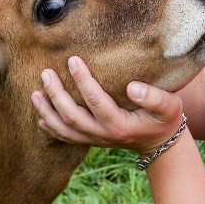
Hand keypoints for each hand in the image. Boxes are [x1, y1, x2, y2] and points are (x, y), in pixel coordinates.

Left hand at [31, 56, 184, 154]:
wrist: (159, 142)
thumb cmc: (164, 119)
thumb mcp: (169, 106)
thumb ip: (154, 97)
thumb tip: (133, 87)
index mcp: (120, 125)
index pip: (95, 101)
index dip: (82, 81)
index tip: (72, 60)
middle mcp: (104, 134)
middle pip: (72, 116)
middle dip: (56, 95)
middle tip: (45, 73)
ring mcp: (96, 140)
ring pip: (65, 129)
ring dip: (48, 111)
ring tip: (35, 93)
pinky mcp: (91, 140)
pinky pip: (66, 137)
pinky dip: (51, 128)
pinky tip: (40, 116)